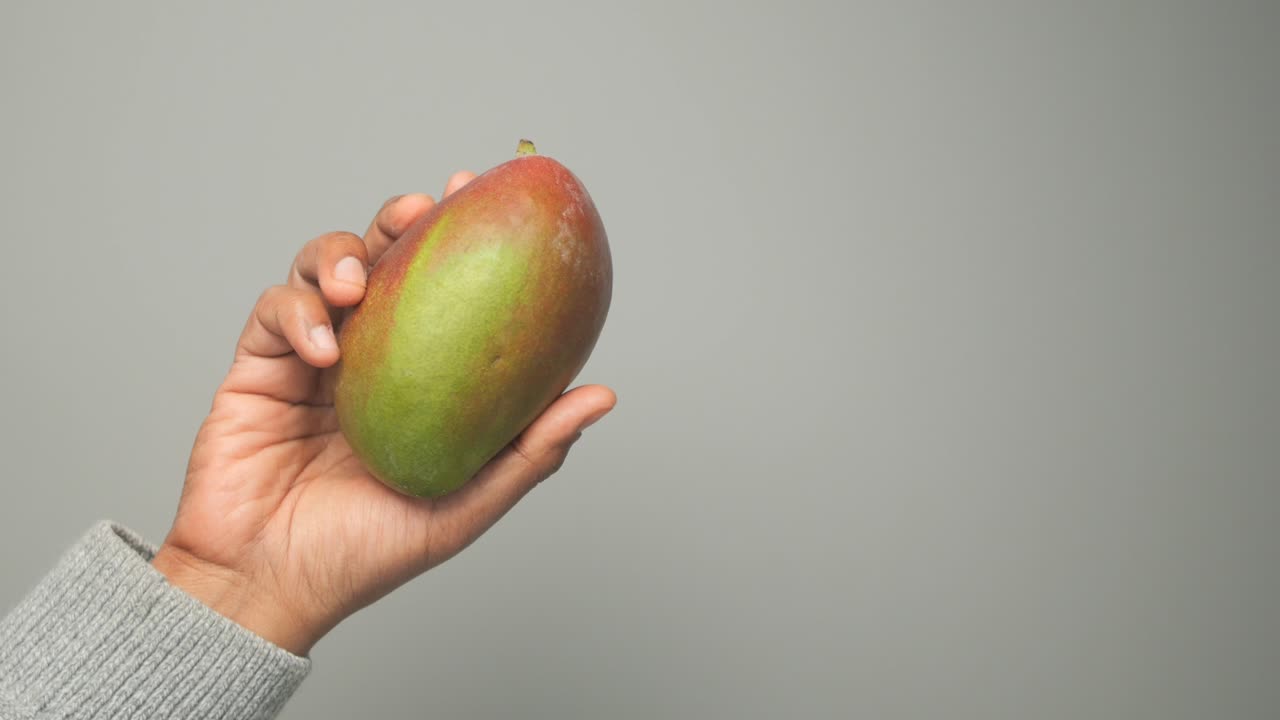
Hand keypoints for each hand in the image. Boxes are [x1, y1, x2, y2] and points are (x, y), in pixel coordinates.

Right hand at [151, 172, 615, 655]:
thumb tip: (603, 394)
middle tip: (422, 206)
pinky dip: (298, 315)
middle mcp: (366, 359)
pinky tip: (323, 344)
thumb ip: (529, 450)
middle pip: (382, 261)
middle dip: (400, 220)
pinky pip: (274, 314)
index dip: (464, 241)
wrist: (268, 587)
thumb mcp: (465, 503)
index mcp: (416, 382)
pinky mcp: (257, 368)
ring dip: (338, 257)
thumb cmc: (366, 555)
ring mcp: (309, 360)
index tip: (493, 197)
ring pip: (320, 270)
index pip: (444, 294)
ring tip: (355, 283)